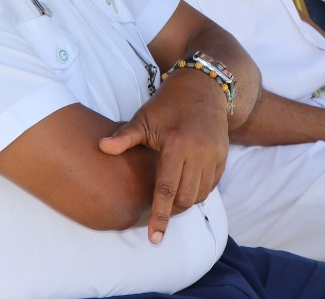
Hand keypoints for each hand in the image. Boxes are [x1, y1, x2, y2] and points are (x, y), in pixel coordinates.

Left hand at [99, 63, 230, 244]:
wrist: (204, 86)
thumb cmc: (168, 103)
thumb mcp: (143, 117)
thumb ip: (124, 137)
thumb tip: (100, 148)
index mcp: (176, 144)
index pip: (166, 189)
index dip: (160, 216)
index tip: (155, 238)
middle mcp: (198, 151)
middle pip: (185, 197)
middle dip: (172, 210)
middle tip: (160, 212)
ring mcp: (214, 154)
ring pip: (200, 194)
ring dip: (186, 202)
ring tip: (172, 199)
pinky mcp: (224, 155)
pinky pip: (212, 185)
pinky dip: (199, 191)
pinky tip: (187, 185)